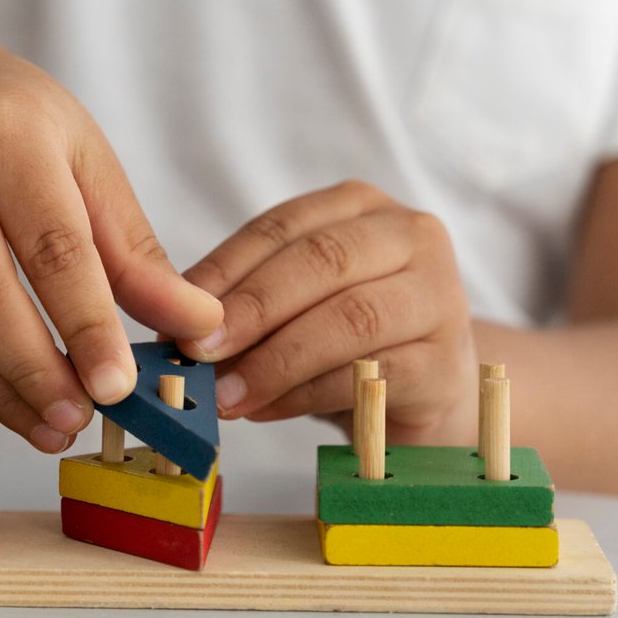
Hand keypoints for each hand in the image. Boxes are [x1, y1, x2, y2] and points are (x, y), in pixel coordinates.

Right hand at [0, 34, 222, 451]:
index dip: (86, 321)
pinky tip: (13, 402)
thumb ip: (135, 254)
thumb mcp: (88, 165)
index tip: (118, 384)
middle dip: (34, 367)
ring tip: (53, 425)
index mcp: (4, 133)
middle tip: (81, 418)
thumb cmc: (20, 130)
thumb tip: (198, 328)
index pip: (49, 242)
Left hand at [177, 181, 475, 443]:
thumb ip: (244, 304)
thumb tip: (172, 328)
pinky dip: (307, 395)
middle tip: (197, 352)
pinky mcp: (445, 362)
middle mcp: (409, 236)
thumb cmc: (345, 341)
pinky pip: (369, 375)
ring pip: (350, 319)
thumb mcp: (291, 307)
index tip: (174, 311)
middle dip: (250, 309)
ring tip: (225, 395)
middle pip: (321, 263)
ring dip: (275, 361)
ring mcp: (439, 296)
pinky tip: (265, 410)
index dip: (224, 269)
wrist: (425, 394)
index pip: (282, 227)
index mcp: (360, 207)